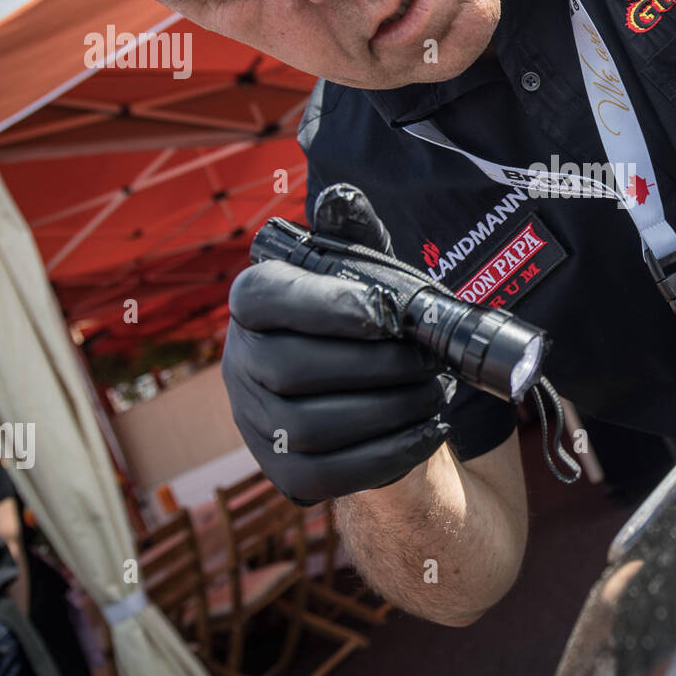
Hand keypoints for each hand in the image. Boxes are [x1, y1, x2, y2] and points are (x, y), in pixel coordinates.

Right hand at [222, 193, 450, 505]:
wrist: (370, 397)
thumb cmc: (367, 326)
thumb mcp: (365, 275)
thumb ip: (354, 238)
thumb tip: (342, 199)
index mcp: (254, 304)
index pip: (265, 298)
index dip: (324, 306)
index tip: (384, 314)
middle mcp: (239, 362)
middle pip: (293, 369)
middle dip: (377, 366)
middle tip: (431, 362)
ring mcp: (255, 423)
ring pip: (312, 426)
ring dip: (390, 410)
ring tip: (436, 393)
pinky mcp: (282, 473)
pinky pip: (328, 475)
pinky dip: (389, 454)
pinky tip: (429, 430)